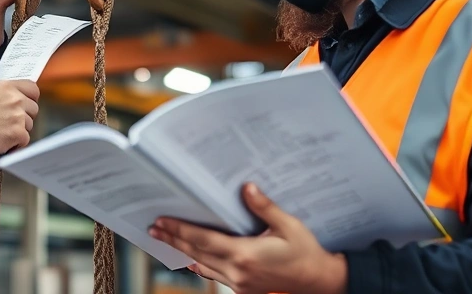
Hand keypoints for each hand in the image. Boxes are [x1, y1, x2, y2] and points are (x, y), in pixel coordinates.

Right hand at [0, 80, 39, 155]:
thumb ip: (2, 91)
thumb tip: (12, 94)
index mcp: (7, 87)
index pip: (32, 88)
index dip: (30, 97)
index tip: (27, 102)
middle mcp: (15, 100)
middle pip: (33, 108)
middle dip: (25, 115)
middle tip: (11, 121)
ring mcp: (18, 117)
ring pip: (29, 124)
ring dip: (19, 129)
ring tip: (2, 131)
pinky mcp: (17, 133)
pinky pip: (25, 139)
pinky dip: (16, 143)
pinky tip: (4, 141)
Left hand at [149, 183, 347, 293]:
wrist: (318, 281)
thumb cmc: (305, 252)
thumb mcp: (288, 225)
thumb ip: (264, 207)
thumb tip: (247, 188)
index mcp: (246, 254)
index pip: (204, 240)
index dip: (180, 230)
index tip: (162, 222)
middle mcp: (238, 271)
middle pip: (196, 253)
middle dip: (173, 240)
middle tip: (153, 229)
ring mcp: (239, 282)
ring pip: (202, 266)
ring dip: (181, 252)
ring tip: (164, 240)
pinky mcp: (243, 288)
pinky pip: (214, 275)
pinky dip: (199, 265)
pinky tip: (189, 258)